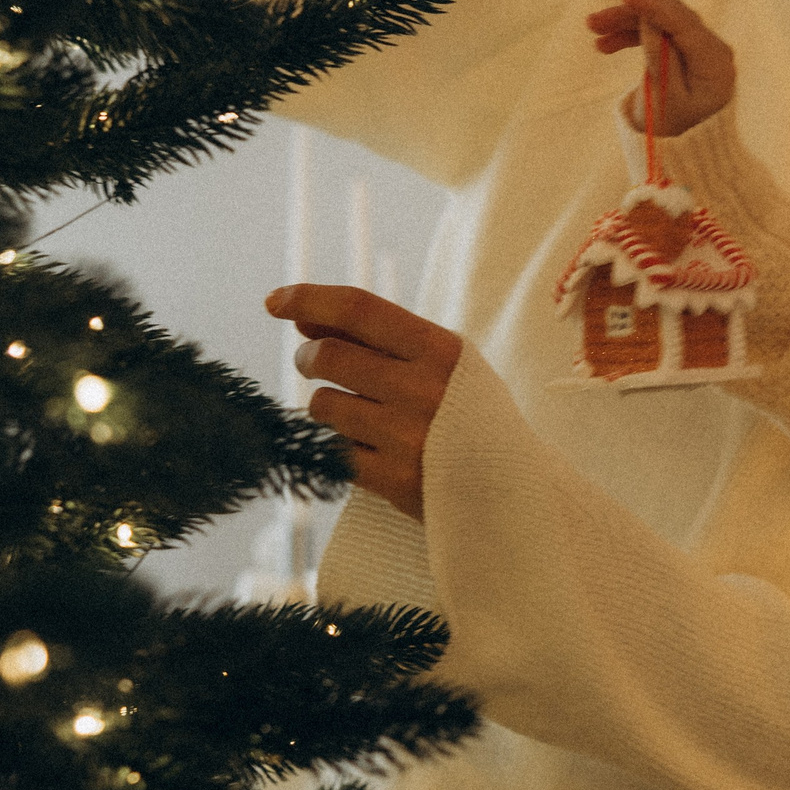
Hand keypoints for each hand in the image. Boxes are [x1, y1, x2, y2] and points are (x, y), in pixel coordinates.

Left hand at [264, 285, 462, 521]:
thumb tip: (305, 320)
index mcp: (441, 350)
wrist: (515, 489)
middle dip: (309, 357)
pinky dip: (339, 446)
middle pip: (329, 356)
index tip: (275, 301)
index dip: (309, 299)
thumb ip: (380, 341)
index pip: (360, 310)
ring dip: (325, 405)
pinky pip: (333, 451)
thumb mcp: (442, 366)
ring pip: (323, 405)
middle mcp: (424, 389)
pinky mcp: (394, 480)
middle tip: (313, 364)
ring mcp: (407, 436)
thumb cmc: (469, 416)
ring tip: (354, 413)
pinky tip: (366, 447)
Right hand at [585, 0, 735, 137]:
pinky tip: (603, 43)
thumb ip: (659, 59)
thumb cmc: (676, 134)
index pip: (685, 25)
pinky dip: (630, 34)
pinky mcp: (682, 51)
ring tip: (591, 25)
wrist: (683, 154)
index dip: (654, 7)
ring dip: (625, 19)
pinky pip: (655, 33)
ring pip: (660, 20)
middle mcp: (711, 49)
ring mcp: (697, 48)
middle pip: (673, 12)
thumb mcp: (664, 101)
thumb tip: (648, 18)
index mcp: (715, 64)